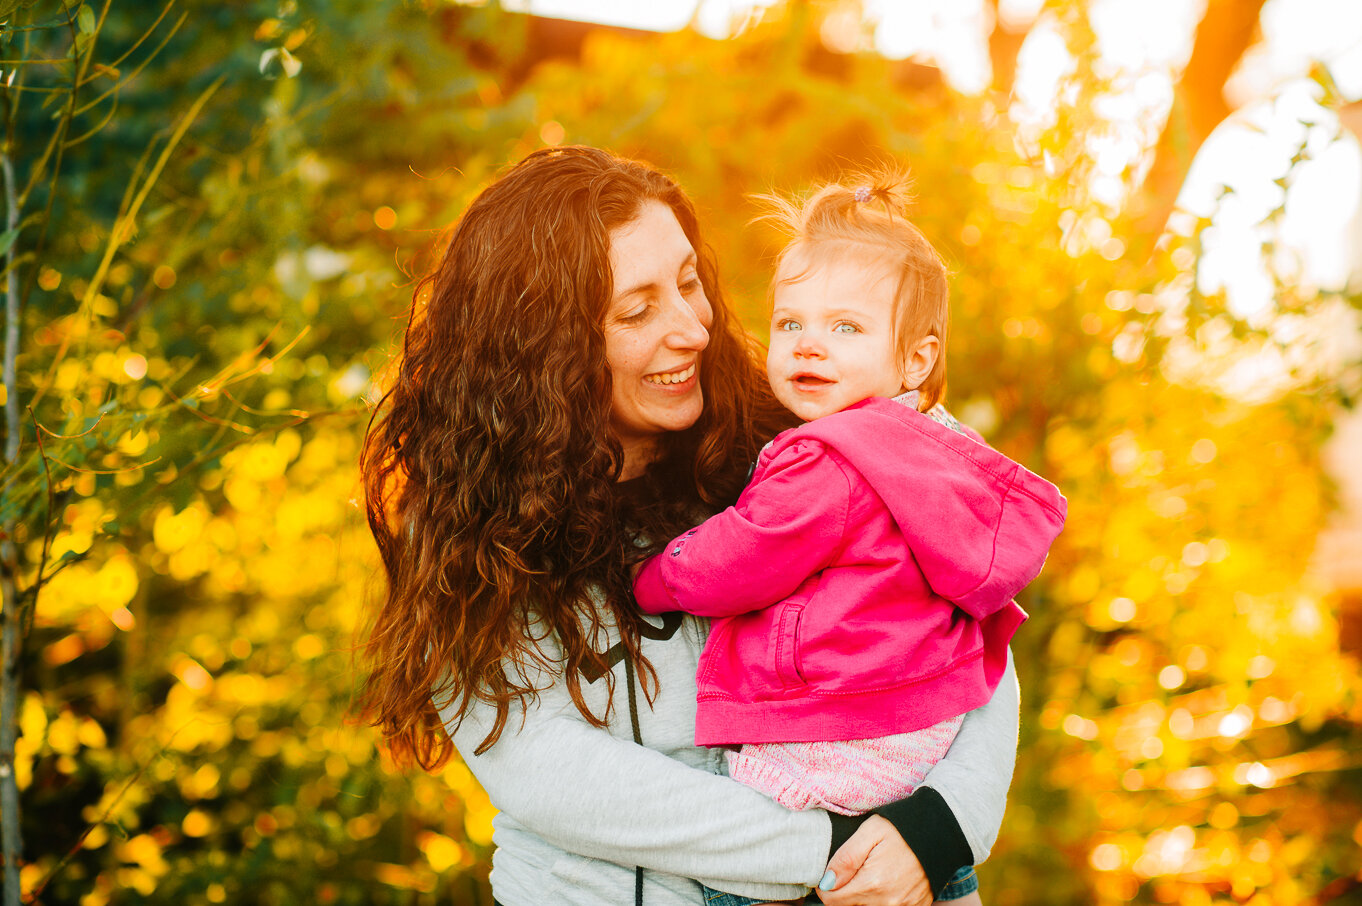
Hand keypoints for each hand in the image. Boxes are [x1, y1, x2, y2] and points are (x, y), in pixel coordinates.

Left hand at [815, 815, 931, 905]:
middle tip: (852, 870)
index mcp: (872, 884)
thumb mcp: (870, 831)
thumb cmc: (903, 828)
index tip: (830, 875)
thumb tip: (827, 883)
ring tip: (869, 875)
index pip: (833, 901)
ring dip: (861, 897)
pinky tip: (884, 883)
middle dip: (844, 891)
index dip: (826, 887)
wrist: (940, 832)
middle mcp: (888, 902)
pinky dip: (880, 900)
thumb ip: (845, 858)